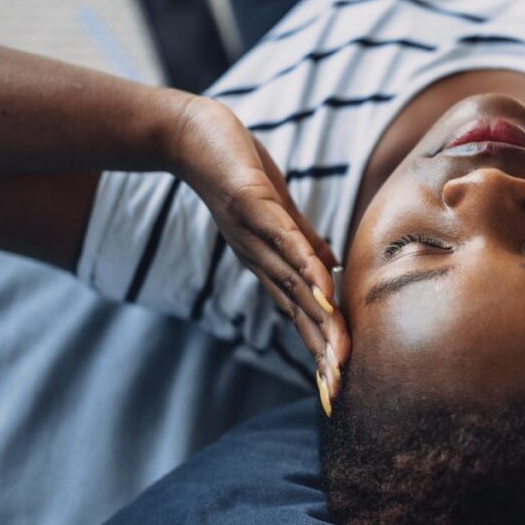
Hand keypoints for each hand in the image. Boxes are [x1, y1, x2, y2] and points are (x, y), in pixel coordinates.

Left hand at [169, 96, 349, 407]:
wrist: (185, 133)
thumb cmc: (235, 169)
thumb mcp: (278, 209)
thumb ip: (305, 240)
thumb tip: (333, 270)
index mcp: (267, 260)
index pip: (299, 310)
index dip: (318, 346)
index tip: (336, 385)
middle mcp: (258, 256)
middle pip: (296, 310)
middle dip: (318, 351)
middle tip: (337, 392)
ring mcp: (254, 234)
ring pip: (293, 284)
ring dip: (316, 322)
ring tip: (338, 356)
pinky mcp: (253, 204)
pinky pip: (285, 241)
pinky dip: (306, 269)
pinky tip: (326, 292)